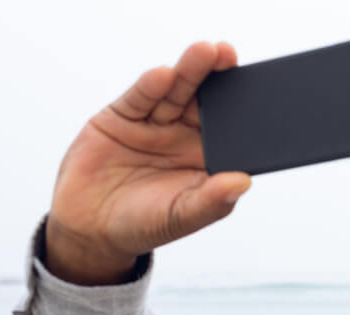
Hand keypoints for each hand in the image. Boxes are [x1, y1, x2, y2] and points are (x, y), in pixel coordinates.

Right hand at [45, 42, 251, 284]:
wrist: (90, 227)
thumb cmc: (144, 224)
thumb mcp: (181, 217)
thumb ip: (211, 201)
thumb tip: (243, 182)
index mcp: (208, 158)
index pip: (232, 129)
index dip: (245, 111)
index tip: (260, 93)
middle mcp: (185, 136)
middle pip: (206, 101)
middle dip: (219, 78)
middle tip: (229, 56)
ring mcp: (155, 124)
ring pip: (177, 92)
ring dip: (190, 71)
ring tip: (205, 52)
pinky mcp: (123, 116)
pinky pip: (141, 98)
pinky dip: (151, 86)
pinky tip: (164, 75)